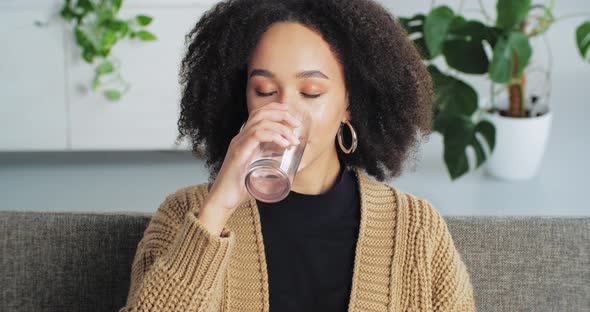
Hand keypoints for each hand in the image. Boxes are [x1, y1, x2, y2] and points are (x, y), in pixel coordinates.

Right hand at [198, 102, 301, 234]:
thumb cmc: (240, 188)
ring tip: (293, 139)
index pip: (258, 115)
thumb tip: (292, 166)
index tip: (290, 113)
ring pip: (260, 123)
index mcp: (244, 140)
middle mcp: (240, 139)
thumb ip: (271, 164)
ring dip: (281, 128)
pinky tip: (284, 144)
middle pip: (260, 114)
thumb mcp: (259, 171)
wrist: (223, 200)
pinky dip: (273, 136)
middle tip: (296, 124)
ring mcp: (238, 144)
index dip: (274, 109)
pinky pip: (256, 135)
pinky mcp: (239, 153)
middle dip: (281, 114)